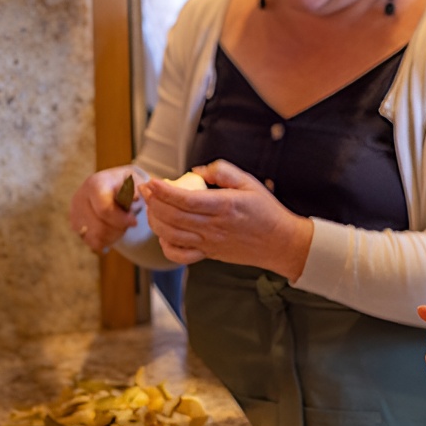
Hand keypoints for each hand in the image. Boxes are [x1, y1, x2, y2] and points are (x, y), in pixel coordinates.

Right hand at [70, 165, 147, 253]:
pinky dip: (105, 241)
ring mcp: (75, 212)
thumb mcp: (134, 180)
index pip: (104, 210)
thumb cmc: (125, 184)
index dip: (121, 220)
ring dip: (113, 236)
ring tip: (121, 227)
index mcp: (95, 184)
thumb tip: (135, 197)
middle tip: (128, 225)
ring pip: (95, 237)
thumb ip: (137, 188)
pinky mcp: (74, 224)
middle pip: (99, 228)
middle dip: (118, 229)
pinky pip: (91, 241)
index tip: (134, 222)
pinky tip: (113, 231)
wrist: (110, 185)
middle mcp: (80, 197)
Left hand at [138, 159, 313, 278]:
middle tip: (145, 189)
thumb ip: (222, 171)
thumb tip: (196, 170)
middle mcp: (214, 227)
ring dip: (156, 220)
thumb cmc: (267, 212)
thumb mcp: (249, 182)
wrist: (281, 243)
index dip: (164, 191)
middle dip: (154, 202)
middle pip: (173, 217)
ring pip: (172, 235)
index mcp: (224, 206)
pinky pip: (181, 255)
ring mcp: (210, 243)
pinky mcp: (209, 254)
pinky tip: (163, 233)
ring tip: (151, 206)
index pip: (186, 200)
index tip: (152, 181)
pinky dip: (166, 245)